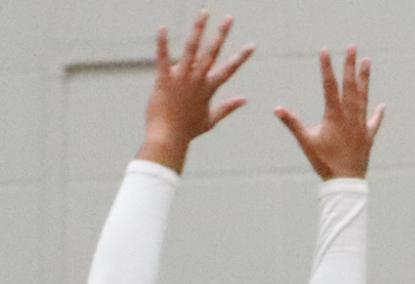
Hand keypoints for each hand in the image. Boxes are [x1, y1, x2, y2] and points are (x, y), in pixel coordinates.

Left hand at [138, 13, 253, 173]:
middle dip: (221, 34)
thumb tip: (245, 100)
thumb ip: (228, 108)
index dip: (241, 58)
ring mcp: (181, 78)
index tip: (252, 46)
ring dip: (198, 29)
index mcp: (208, 89)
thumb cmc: (187, 132)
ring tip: (204, 13)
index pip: (228, 70)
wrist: (167, 139)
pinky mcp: (164, 79)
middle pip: (212, 53)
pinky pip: (163, 58)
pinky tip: (162, 29)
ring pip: (191, 49)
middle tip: (229, 18)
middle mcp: (197, 80)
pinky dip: (162, 43)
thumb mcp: (210, 120)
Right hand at [275, 45, 384, 180]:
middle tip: (352, 47)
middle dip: (350, 65)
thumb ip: (292, 124)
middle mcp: (350, 116)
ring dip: (365, 79)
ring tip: (367, 62)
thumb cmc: (324, 163)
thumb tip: (277, 109)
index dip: (326, 68)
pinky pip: (374, 122)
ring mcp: (361, 125)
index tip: (325, 51)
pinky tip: (382, 106)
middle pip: (350, 85)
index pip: (330, 86)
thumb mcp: (306, 142)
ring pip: (364, 97)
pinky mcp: (368, 136)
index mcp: (334, 115)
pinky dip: (378, 114)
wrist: (346, 182)